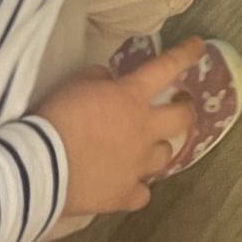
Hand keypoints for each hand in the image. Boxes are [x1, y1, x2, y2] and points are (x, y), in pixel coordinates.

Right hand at [36, 37, 202, 216]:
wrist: (42, 166)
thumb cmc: (58, 117)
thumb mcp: (78, 82)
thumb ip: (101, 78)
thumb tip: (111, 81)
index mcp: (132, 97)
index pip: (167, 67)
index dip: (186, 54)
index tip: (199, 46)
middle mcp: (144, 130)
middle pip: (182, 118)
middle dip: (186, 109)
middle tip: (181, 105)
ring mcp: (137, 165)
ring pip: (166, 156)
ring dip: (159, 149)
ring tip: (149, 147)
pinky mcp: (124, 195)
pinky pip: (142, 193)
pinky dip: (137, 187)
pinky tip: (128, 184)